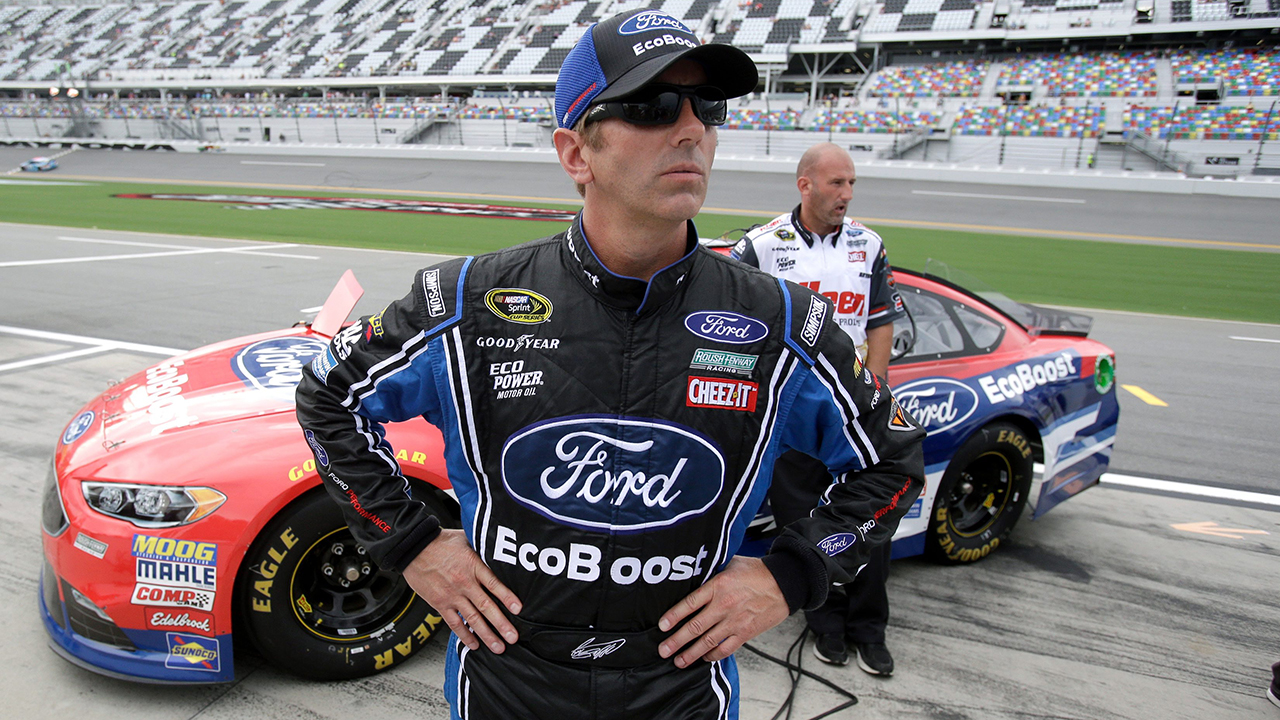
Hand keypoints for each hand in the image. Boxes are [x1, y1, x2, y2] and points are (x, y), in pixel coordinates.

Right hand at [402, 528, 521, 653]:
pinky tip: (474, 644)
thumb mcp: (466, 538)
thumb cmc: (440, 542)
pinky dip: (465, 635)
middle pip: (486, 606)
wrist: (413, 549)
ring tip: (498, 647)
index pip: (493, 584)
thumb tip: (499, 547)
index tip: (518, 609)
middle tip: (513, 637)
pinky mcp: (440, 604)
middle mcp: (464, 583)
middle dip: (501, 624)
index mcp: (473, 565)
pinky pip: (454, 623)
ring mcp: (452, 595)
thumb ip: (482, 547)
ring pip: (472, 619)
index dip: (507, 597)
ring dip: (486, 635)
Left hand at [656, 556, 789, 667]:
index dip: (674, 616)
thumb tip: (696, 571)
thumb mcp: (732, 563)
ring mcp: (735, 621)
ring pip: (707, 641)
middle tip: (664, 650)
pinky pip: (725, 648)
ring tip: (679, 661)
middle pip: (695, 626)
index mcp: (718, 585)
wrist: (785, 584)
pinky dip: (713, 655)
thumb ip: (713, 570)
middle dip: (676, 641)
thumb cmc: (758, 572)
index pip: (690, 603)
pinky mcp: (746, 632)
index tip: (662, 626)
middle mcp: (724, 605)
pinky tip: (704, 658)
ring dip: (691, 653)